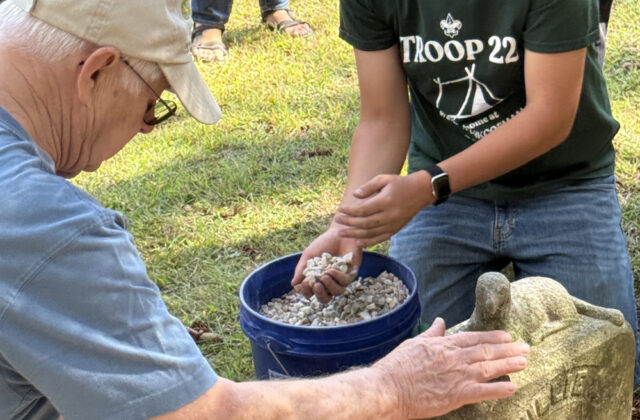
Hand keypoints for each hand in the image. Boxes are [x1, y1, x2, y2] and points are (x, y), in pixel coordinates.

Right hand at [291, 226, 361, 302]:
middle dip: (320, 295)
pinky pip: (345, 281)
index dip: (307, 291)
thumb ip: (301, 269)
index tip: (304, 282)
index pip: (311, 293)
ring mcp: (341, 279)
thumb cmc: (323, 243)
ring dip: (330, 286)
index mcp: (317, 279)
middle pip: (325, 298)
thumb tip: (293, 284)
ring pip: (337, 292)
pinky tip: (332, 269)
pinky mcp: (351, 273)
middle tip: (316, 285)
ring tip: (325, 276)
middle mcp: (329, 282)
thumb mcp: (309, 255)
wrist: (339, 232)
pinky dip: (337, 277)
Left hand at [335, 171, 431, 247]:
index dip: (350, 211)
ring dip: (354, 234)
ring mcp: (393, 224)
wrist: (421, 192)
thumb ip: (369, 187)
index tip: (340, 210)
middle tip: (337, 222)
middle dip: (349, 224)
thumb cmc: (400, 183)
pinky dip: (368, 242)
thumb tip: (354, 196)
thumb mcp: (384, 179)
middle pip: (365, 223)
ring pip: (371, 233)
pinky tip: (357, 242)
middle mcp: (389, 215)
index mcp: (385, 201)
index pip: (363, 210)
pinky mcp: (396, 229)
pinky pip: (380, 238)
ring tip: (341, 233)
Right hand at [372, 318, 528, 418]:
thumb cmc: (396, 367)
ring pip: (489, 368)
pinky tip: (513, 387)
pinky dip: (499, 389)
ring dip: (509, 364)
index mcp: (443, 345)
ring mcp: (457, 376)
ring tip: (524, 361)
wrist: (387, 388)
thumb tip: (440, 321)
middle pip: (486, 351)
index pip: (473, 338)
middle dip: (508, 349)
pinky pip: (483, 391)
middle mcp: (454, 358)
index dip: (492, 337)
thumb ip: (432, 333)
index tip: (507, 336)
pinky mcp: (456, 395)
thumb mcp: (414, 343)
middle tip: (525, 347)